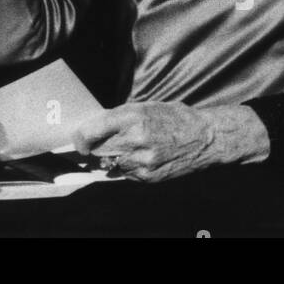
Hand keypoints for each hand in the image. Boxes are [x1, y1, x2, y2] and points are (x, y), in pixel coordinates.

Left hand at [72, 101, 269, 181]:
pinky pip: (126, 174)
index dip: (80, 137)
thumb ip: (119, 117)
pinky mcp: (149, 177)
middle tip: (90, 146)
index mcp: (133, 116)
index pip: (93, 130)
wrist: (206, 138)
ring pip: (110, 164)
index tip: (77, 139)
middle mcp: (136, 140)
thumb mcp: (145, 106)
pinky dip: (126, 167)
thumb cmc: (174, 117)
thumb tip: (95, 126)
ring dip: (110, 159)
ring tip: (122, 149)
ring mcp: (143, 162)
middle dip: (93, 148)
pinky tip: (138, 158)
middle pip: (98, 150)